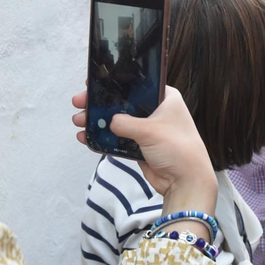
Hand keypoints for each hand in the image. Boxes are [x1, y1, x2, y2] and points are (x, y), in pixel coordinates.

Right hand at [72, 89, 214, 207]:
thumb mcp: (149, 130)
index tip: (93, 84)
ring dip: (97, 121)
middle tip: (79, 103)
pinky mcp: (140, 146)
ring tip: (78, 121)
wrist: (186, 182)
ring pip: (117, 121)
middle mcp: (156, 111)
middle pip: (122, 102)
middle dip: (99, 104)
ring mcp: (148, 129)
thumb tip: (109, 122)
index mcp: (165, 98)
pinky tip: (86, 136)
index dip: (114, 82)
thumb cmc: (176, 148)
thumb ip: (125, 122)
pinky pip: (118, 138)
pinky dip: (103, 137)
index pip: (136, 84)